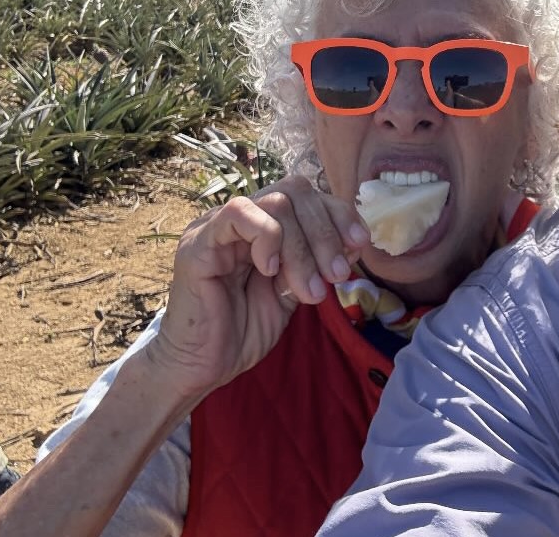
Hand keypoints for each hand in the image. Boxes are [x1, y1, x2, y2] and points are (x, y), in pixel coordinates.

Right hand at [144, 175, 370, 404]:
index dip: (339, 214)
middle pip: (295, 191)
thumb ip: (316, 261)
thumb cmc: (245, 329)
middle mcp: (242, 217)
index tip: (359, 245)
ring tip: (309, 290)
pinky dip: (266, 237)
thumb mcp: (294, 290)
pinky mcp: (199, 241)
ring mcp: (217, 225)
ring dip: (302, 247)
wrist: (204, 366)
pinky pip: (238, 214)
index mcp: (264, 224)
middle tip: (336, 275)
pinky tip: (271, 270)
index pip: (307, 196)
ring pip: (275, 202)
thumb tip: (352, 240)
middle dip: (325, 232)